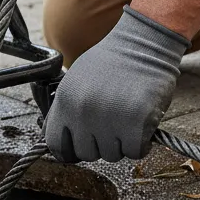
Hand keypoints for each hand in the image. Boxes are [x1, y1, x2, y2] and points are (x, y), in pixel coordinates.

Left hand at [44, 6, 189, 161]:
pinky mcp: (136, 124)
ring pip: (112, 155)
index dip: (71, 149)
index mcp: (66, 101)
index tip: (84, 145)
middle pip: (87, 154)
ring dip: (121, 142)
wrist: (142, 44)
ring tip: (127, 117)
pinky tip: (142, 124)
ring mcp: (110, 119)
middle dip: (100, 143)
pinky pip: (135, 152)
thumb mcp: (76, 80)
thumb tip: (57, 137)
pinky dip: (141, 143)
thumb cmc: (111, 62)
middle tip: (112, 123)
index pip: (56, 146)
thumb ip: (66, 109)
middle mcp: (84, 113)